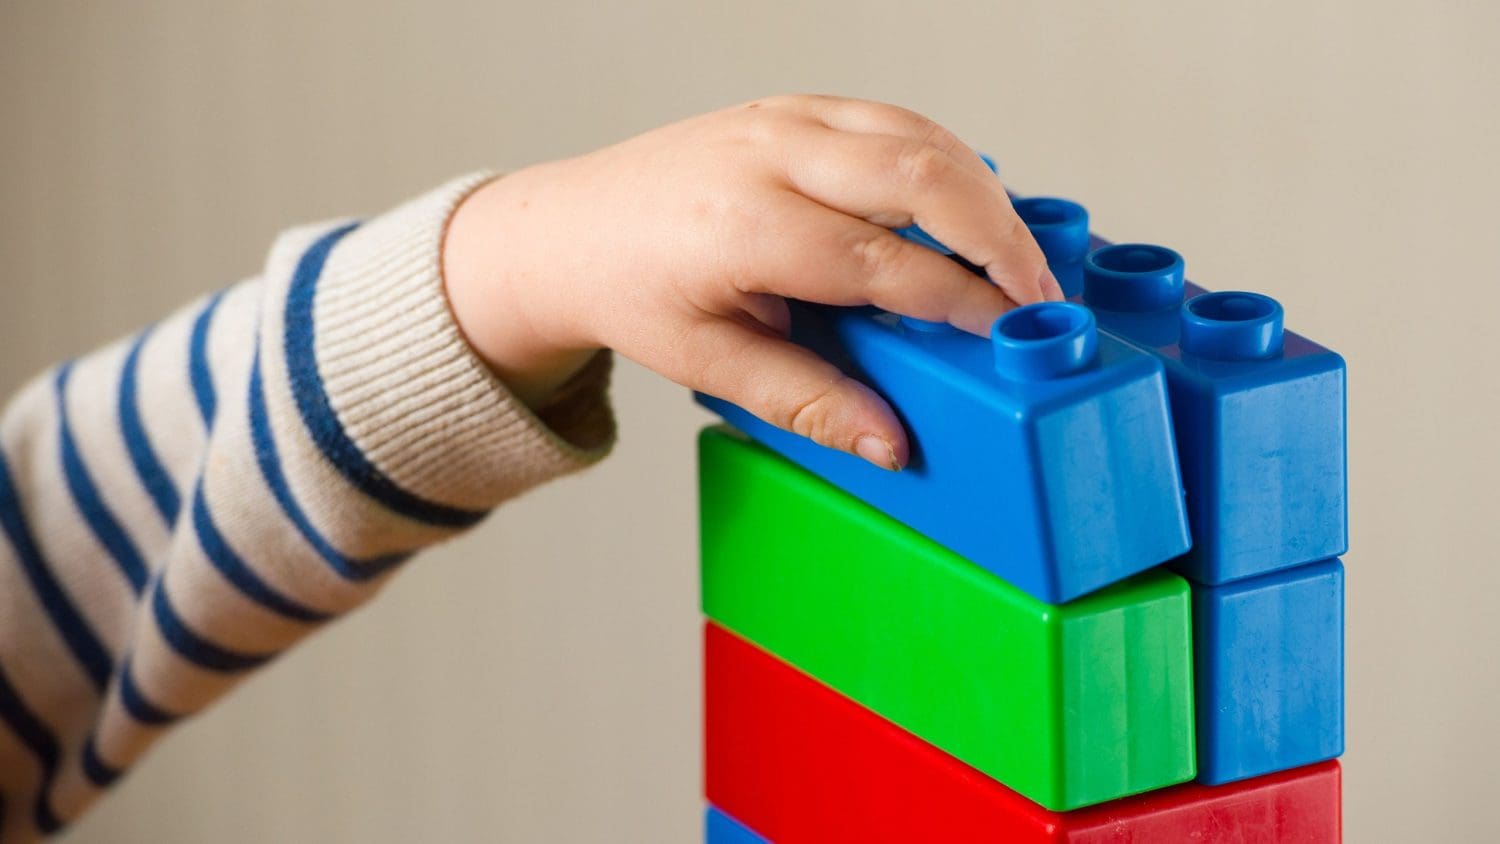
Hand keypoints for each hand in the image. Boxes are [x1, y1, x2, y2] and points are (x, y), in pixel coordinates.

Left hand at [442, 94, 1061, 469]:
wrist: (570, 229)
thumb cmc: (633, 292)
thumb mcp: (710, 364)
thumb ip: (808, 402)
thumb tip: (892, 443)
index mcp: (744, 225)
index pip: (884, 261)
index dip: (961, 301)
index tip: (1011, 337)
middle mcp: (768, 153)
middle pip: (920, 176)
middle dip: (998, 237)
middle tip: (1042, 295)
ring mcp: (782, 117)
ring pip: (918, 136)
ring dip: (983, 193)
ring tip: (1020, 259)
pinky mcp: (794, 106)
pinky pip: (893, 120)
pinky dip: (946, 161)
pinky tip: (970, 209)